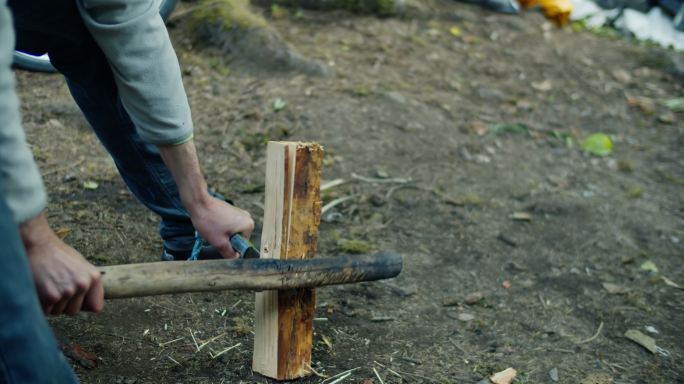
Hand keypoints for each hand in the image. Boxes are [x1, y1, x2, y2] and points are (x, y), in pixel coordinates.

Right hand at [20, 213, 103, 315]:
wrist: (39, 246)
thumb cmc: (59, 255)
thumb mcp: (82, 266)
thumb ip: (88, 283)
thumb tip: (92, 304)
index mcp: (94, 278)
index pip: (96, 307)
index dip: (84, 305)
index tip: (77, 299)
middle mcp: (83, 285)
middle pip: (74, 311)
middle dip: (65, 304)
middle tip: (57, 287)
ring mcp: (67, 291)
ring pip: (59, 312)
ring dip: (52, 304)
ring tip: (49, 285)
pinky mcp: (51, 296)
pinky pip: (47, 311)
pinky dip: (41, 304)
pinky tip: (41, 288)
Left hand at [157, 141, 254, 258]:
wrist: (198, 202)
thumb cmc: (209, 221)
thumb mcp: (219, 242)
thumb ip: (229, 254)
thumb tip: (235, 258)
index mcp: (249, 226)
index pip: (242, 245)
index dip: (231, 248)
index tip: (220, 243)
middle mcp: (247, 218)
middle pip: (237, 238)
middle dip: (226, 240)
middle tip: (215, 237)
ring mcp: (239, 213)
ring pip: (231, 232)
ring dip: (222, 235)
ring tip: (212, 230)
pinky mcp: (231, 210)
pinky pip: (228, 225)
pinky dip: (220, 228)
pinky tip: (212, 224)